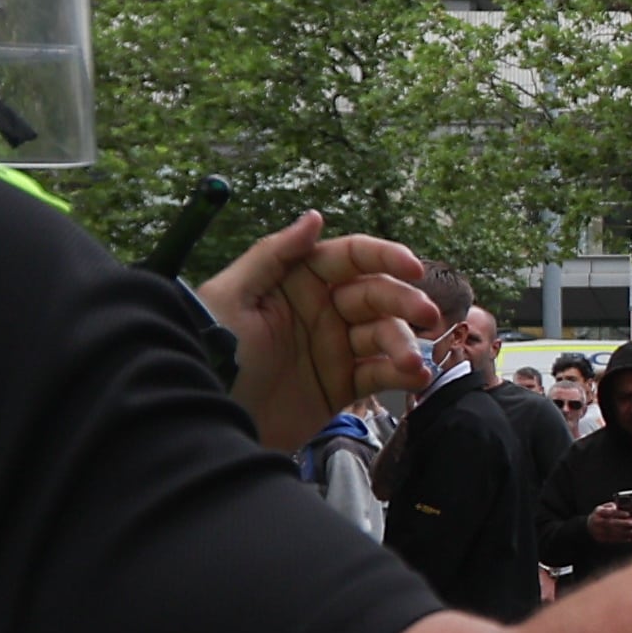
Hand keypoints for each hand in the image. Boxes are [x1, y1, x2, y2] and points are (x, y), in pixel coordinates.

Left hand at [204, 212, 434, 450]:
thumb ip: (274, 255)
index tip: (413, 268)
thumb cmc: (213, 349)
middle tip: (426, 315)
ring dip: (404, 345)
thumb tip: (315, 217)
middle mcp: (322, 310)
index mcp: (298, 280)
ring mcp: (334, 349)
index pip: (351, 258)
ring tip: (411, 365)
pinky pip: (380, 375)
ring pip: (384, 336)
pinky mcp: (340, 386)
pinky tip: (416, 377)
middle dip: (405, 302)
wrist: (205, 416)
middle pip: (376, 296)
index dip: (385, 258)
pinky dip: (402, 375)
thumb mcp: (234, 296)